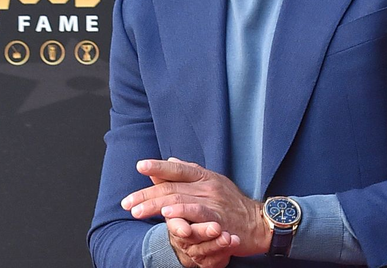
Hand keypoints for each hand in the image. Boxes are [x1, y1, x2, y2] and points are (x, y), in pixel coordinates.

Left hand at [121, 158, 270, 263]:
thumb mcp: (214, 182)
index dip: (158, 166)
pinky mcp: (218, 219)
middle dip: (146, 195)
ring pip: (179, 199)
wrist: (259, 223)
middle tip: (127, 202)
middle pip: (171, 187)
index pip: (177, 169)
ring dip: (155, 205)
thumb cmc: (234, 203)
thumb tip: (170, 161)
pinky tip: (166, 215)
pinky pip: (197, 213)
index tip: (140, 166)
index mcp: (204, 176)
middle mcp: (207, 186)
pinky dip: (180, 212)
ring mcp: (213, 202)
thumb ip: (191, 172)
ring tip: (136, 211)